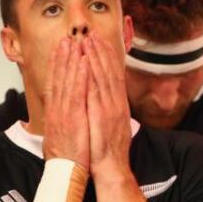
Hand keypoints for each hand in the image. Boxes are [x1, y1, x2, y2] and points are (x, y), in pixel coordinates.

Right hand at [42, 37, 89, 168]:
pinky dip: (79, 74)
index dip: (57, 66)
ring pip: (66, 80)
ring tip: (74, 42)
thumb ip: (62, 122)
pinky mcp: (72, 116)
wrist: (66, 173)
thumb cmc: (68, 158)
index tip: (60, 51)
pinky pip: (76, 90)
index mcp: (55, 113)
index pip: (55, 84)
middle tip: (66, 39)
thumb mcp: (61, 136)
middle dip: (62, 57)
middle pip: (58, 78)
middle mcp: (56, 109)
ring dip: (70, 59)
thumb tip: (62, 116)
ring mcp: (63, 111)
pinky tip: (83, 60)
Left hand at [85, 32, 131, 181]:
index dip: (106, 58)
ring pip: (104, 76)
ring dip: (96, 57)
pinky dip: (92, 73)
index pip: (113, 76)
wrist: (111, 168)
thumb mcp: (109, 127)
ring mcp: (110, 108)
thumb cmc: (106, 151)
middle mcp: (116, 103)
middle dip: (101, 51)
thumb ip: (106, 112)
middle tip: (93, 33)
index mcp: (117, 106)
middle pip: (109, 72)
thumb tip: (101, 103)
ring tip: (88, 39)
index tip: (99, 42)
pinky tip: (86, 60)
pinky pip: (97, 88)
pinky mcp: (103, 114)